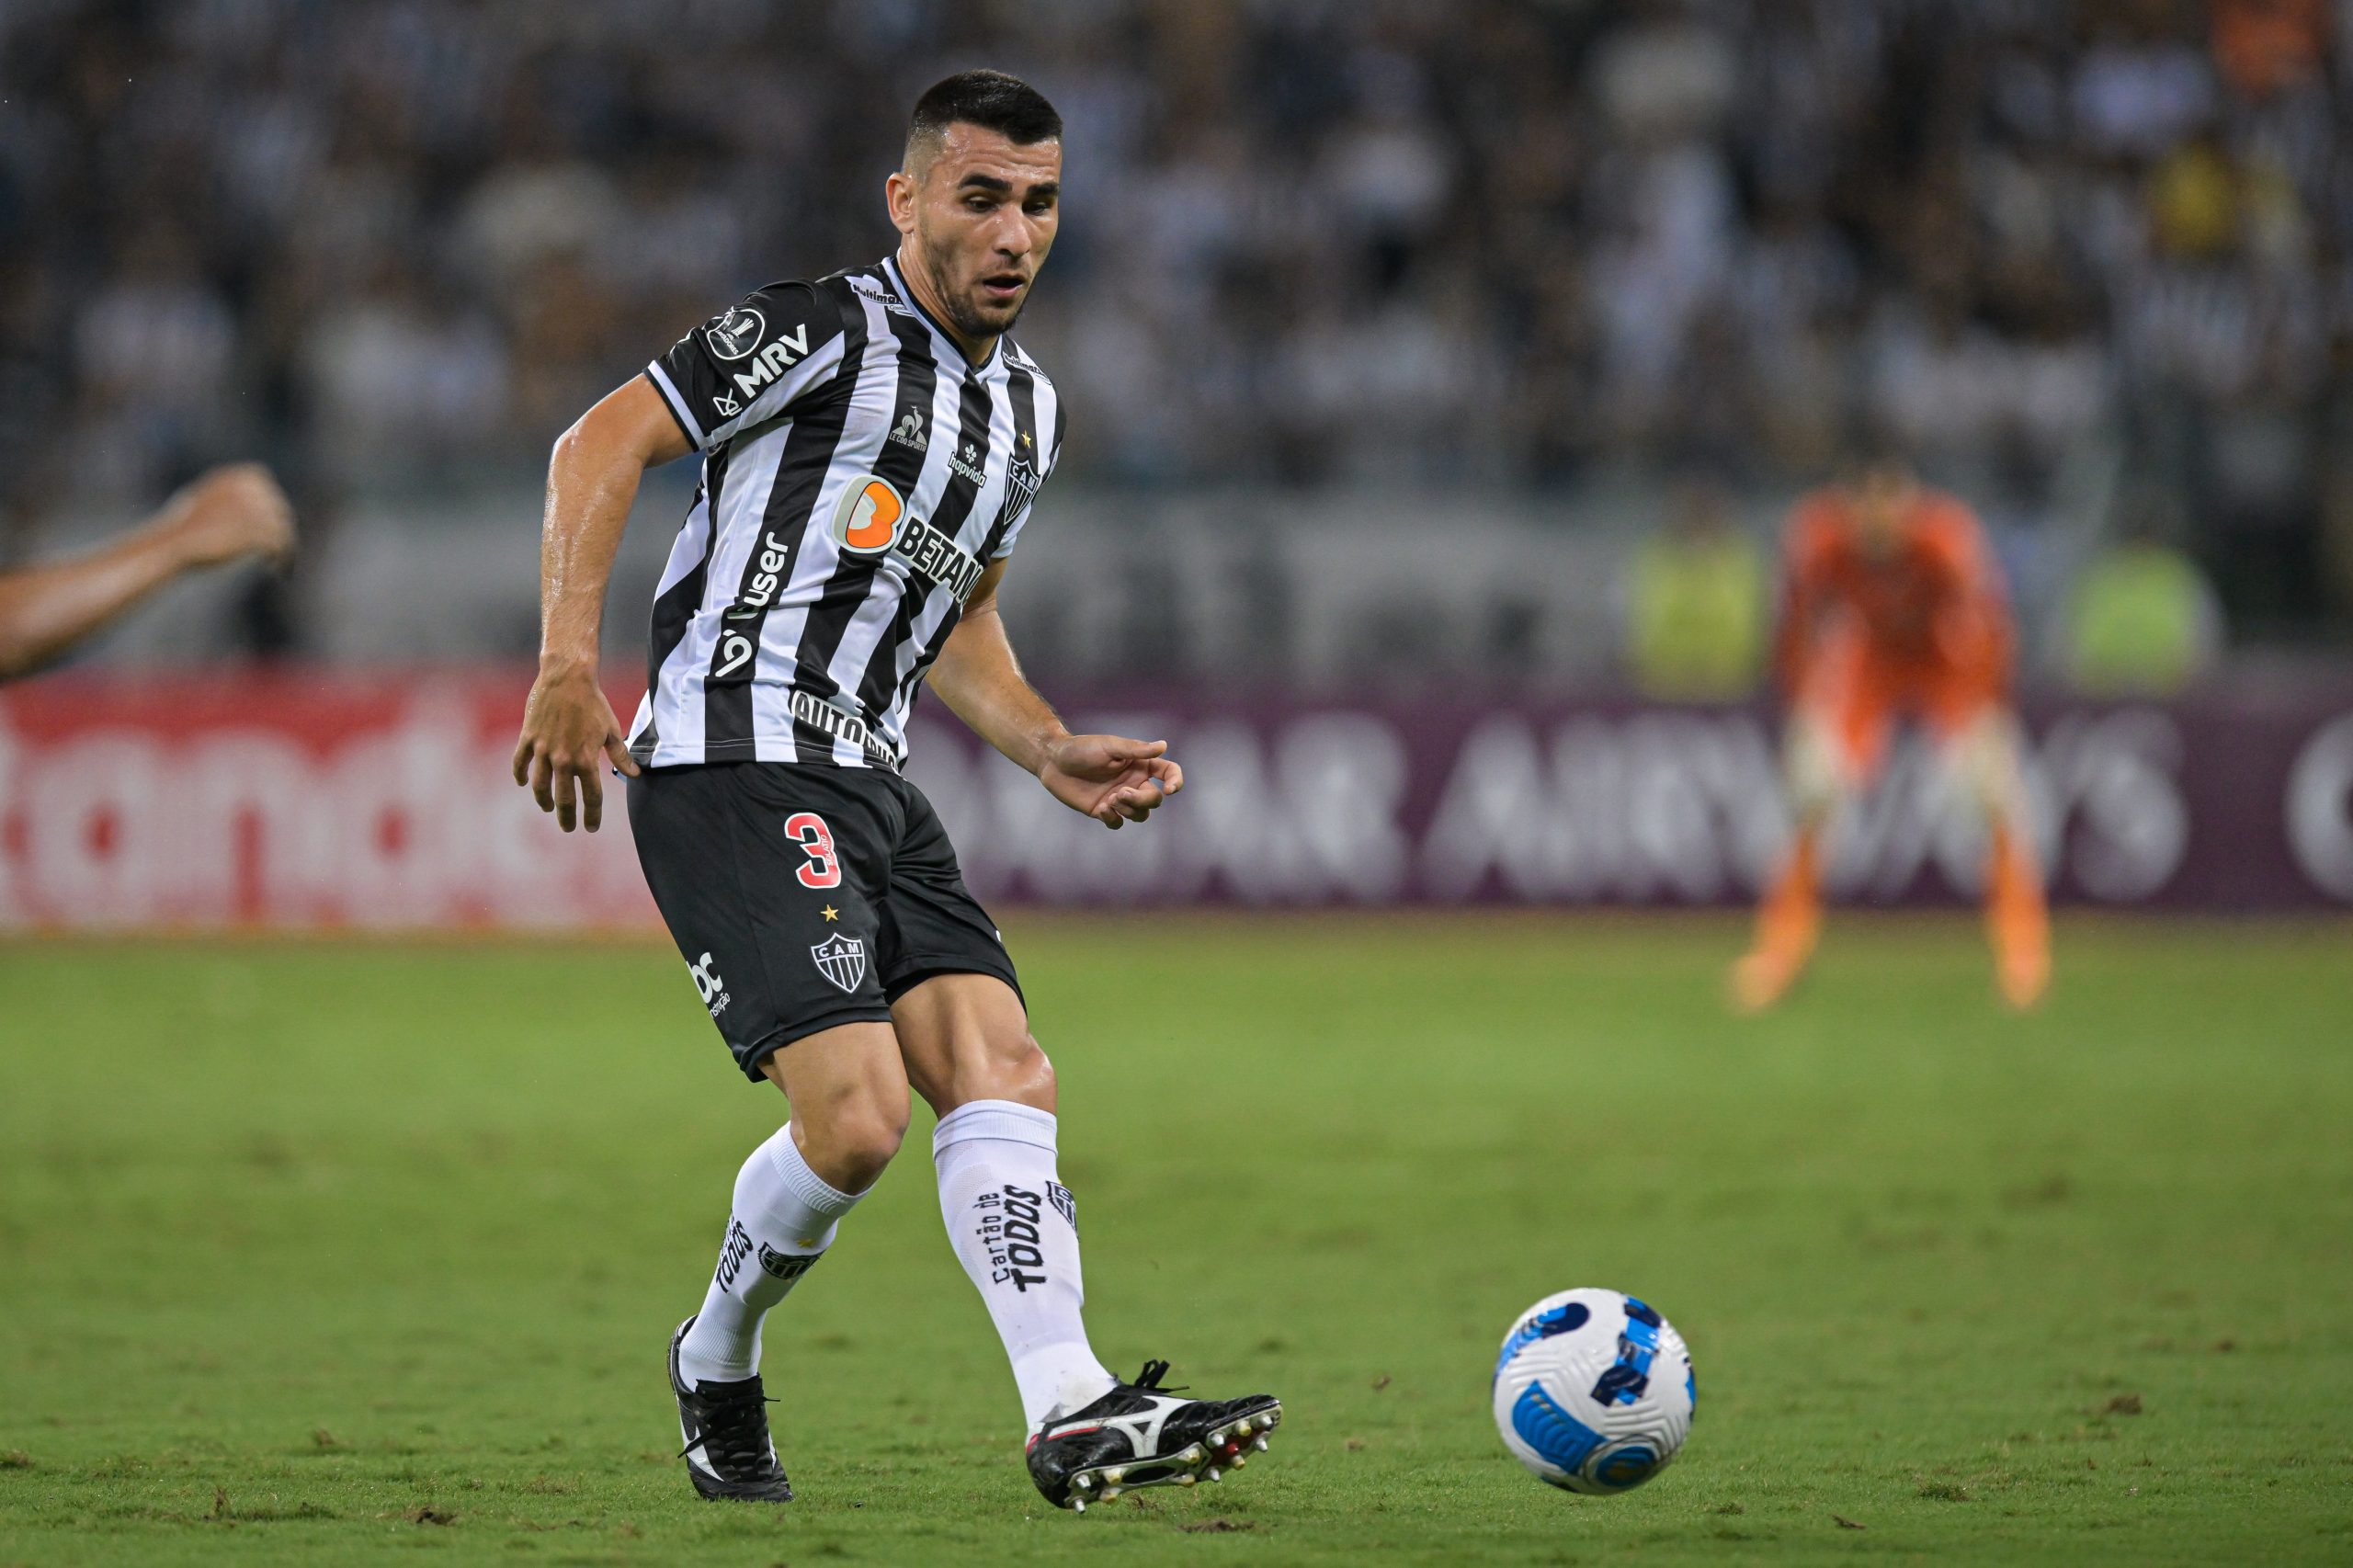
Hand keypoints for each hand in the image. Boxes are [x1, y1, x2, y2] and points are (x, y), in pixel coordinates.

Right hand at [161, 463, 296, 567]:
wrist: (170, 545)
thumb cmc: (182, 530)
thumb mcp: (204, 502)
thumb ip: (228, 497)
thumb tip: (255, 503)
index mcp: (232, 478)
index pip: (264, 480)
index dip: (270, 501)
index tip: (271, 521)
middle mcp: (245, 489)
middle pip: (278, 508)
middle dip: (281, 529)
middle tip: (281, 549)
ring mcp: (251, 509)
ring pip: (283, 528)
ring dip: (286, 548)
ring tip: (282, 564)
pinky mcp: (253, 531)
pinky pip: (281, 544)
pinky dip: (283, 558)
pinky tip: (276, 570)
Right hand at [512, 660, 640, 831]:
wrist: (567, 678)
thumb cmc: (593, 703)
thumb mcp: (612, 730)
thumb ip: (621, 756)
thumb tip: (635, 775)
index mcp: (586, 759)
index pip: (591, 797)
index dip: (592, 815)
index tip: (591, 828)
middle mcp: (563, 759)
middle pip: (563, 799)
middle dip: (567, 817)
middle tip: (568, 828)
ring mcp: (543, 750)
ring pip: (539, 786)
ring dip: (543, 801)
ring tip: (548, 808)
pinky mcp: (528, 738)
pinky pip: (520, 763)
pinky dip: (520, 776)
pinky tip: (523, 783)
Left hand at [1039, 734, 1182, 829]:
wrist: (1052, 761)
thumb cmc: (1081, 748)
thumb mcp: (1109, 746)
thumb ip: (1136, 749)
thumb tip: (1164, 746)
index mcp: (1139, 764)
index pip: (1168, 773)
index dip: (1176, 782)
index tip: (1169, 789)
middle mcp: (1133, 781)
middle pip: (1154, 800)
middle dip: (1142, 800)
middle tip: (1121, 793)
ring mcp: (1119, 797)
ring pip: (1140, 814)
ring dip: (1129, 810)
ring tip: (1110, 799)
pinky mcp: (1103, 810)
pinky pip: (1118, 823)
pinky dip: (1114, 818)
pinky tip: (1101, 809)